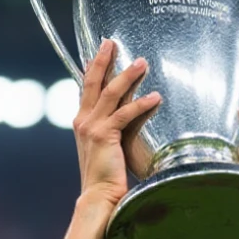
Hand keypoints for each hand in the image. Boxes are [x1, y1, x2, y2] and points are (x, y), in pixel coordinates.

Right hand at [73, 40, 160, 218]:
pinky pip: (125, 114)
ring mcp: (91, 127)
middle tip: (112, 41)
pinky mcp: (104, 136)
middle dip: (103, 60)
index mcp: (81, 123)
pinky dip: (142, 104)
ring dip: (127, 75)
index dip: (92, 69)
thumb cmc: (106, 179)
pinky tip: (156, 97)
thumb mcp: (105, 150)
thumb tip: (124, 125)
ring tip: (142, 62)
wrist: (98, 197)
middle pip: (93, 82)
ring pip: (110, 93)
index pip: (86, 89)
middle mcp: (83, 121)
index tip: (99, 52)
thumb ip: (111, 133)